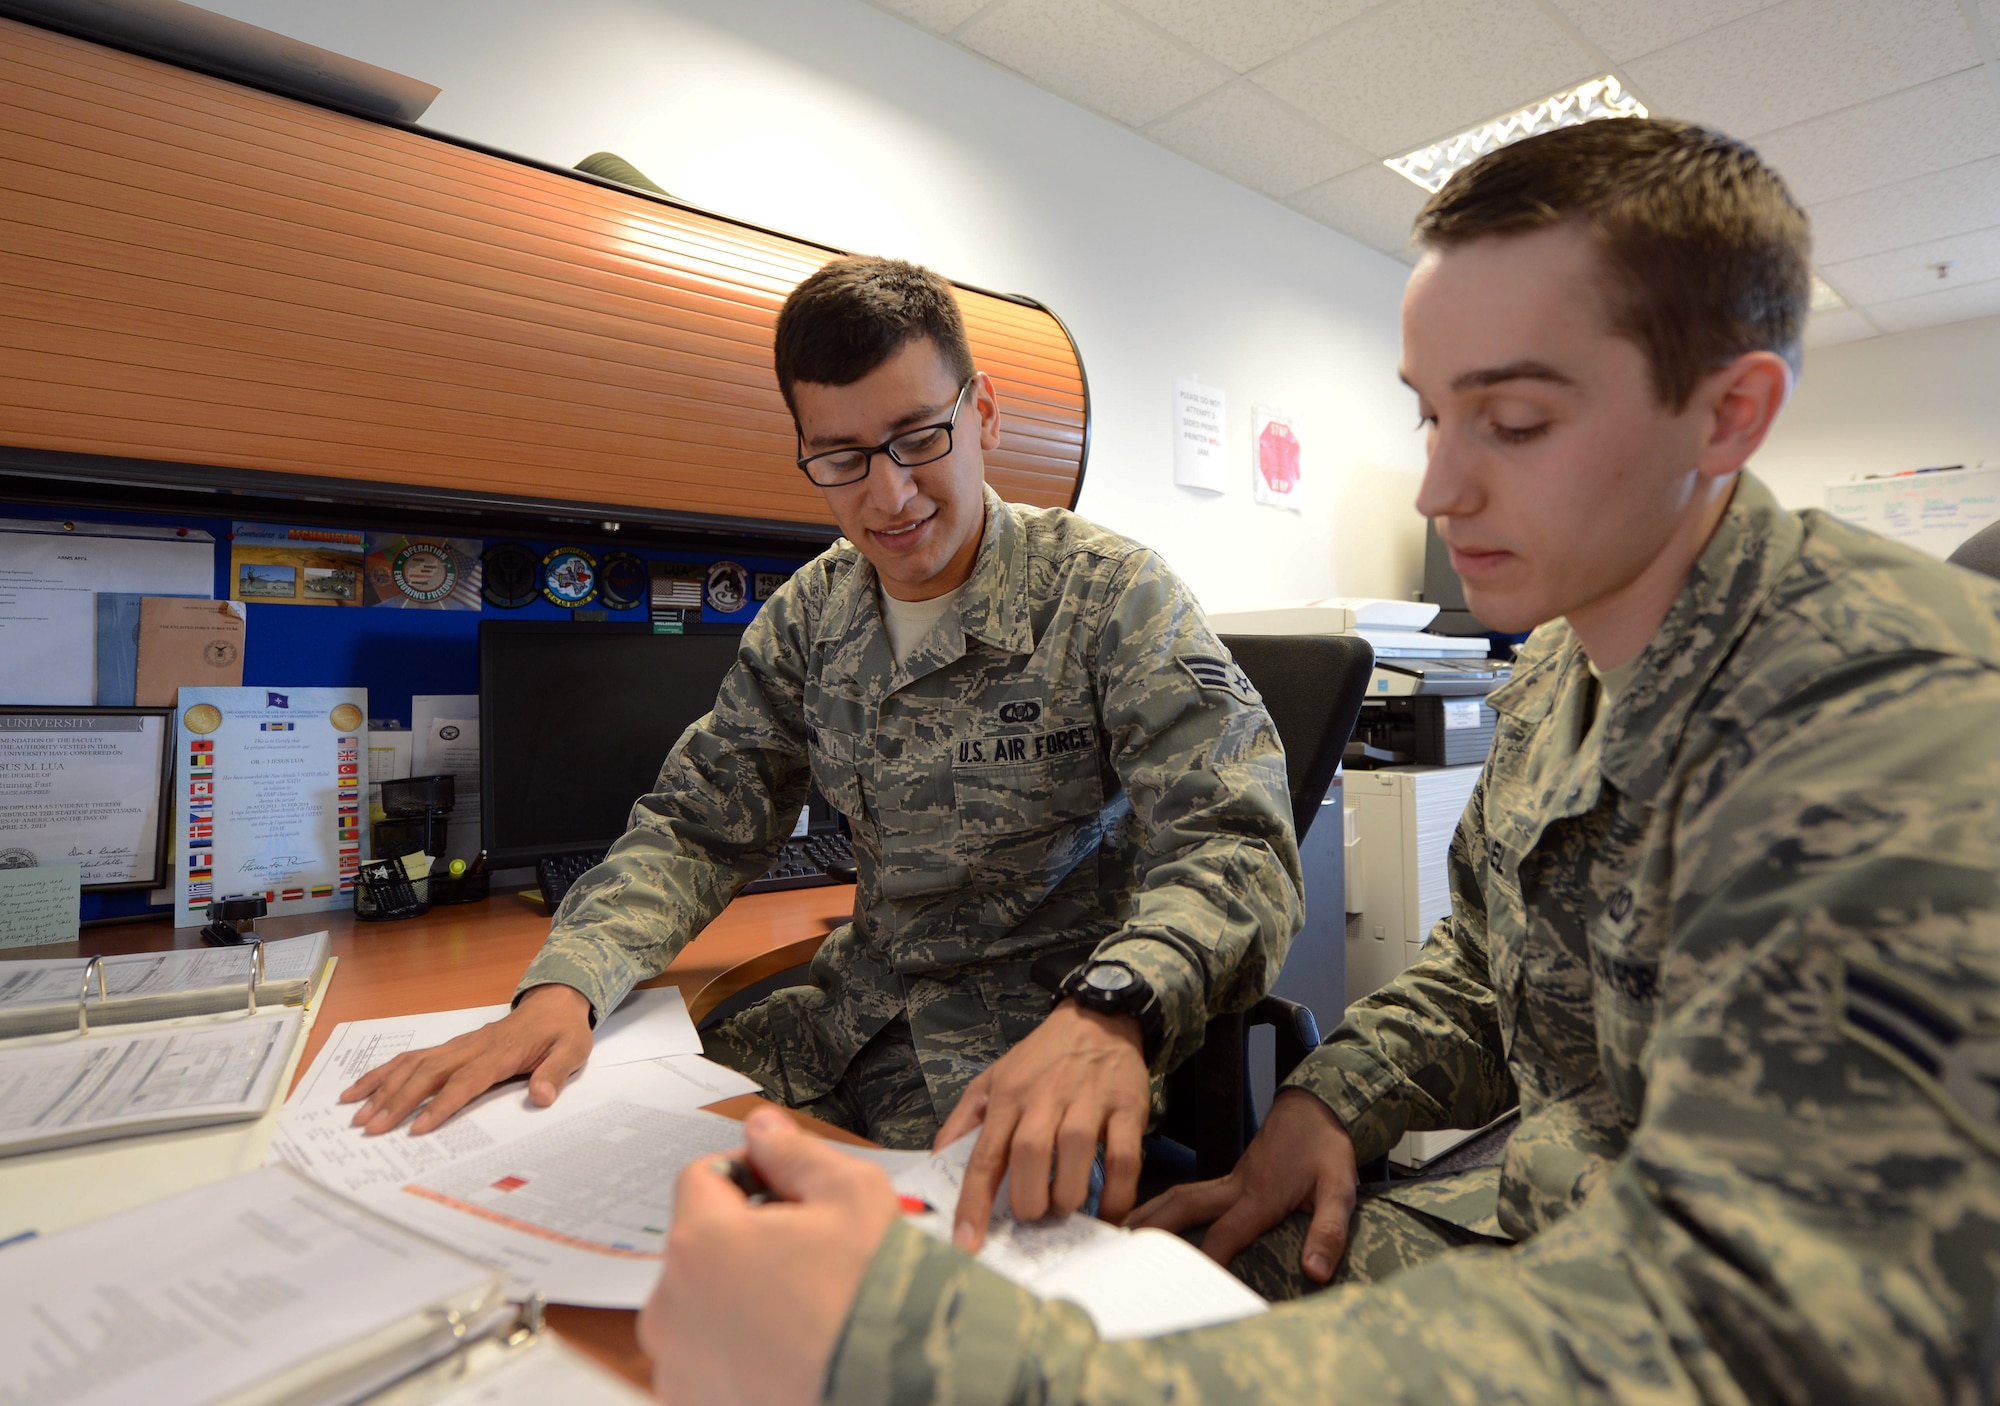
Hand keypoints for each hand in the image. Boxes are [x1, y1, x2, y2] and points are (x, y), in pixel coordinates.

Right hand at [338, 983, 593, 1134]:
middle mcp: (472, 1047)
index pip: (466, 1081)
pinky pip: (413, 1057)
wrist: (555, 1002)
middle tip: (371, 1128)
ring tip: (354, 1112)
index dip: (442, 1104)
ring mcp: (458, 1045)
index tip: (418, 1128)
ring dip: (383, 1087)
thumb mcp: (572, 1051)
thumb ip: (555, 1074)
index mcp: (501, 1053)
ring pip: (413, 1063)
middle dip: (398, 1101)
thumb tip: (542, 1097)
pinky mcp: (451, 1046)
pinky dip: (384, 1071)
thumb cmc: (562, 1031)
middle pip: (429, 1073)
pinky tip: (360, 1087)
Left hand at [640, 1107, 898, 1405]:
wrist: (896, 1387)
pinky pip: (706, 1356)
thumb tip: (763, 1131)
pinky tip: (790, 1346)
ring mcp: (679, 1365)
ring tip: (803, 1306)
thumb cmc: (873, 1300)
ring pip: (702, 1303)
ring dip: (739, 1295)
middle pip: (700, 1243)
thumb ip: (795, 1153)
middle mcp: (671, 1307)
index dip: (748, 1170)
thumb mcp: (851, 1195)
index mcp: (700, 1242)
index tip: (784, 1188)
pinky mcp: (694, 1401)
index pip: (701, 1176)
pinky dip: (737, 1348)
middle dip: (745, 1238)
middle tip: (807, 1251)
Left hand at [934, 1000, 1149, 1250]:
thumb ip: (963, 1121)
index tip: (967, 1241)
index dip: (974, 1203)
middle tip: (1030, 1217)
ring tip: (1063, 1207)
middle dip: (1027, 1199)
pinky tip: (1107, 1210)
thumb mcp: (992, 1079)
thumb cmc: (1041, 1059)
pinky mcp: (1126, 1107)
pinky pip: (1123, 1157)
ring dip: (1067, 1195)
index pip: (986, 1155)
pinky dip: (1116, 1192)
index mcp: (1008, 1096)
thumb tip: (936, 1163)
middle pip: (1029, 1155)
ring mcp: (1088, 1101)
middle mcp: (1045, 1097)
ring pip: (1075, 1154)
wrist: (1096, 1018)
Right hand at [1125, 1087, 1357, 1282]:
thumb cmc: (1325, 1148)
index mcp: (1260, 1195)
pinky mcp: (1228, 1180)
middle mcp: (1235, 1187)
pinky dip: (1163, 1207)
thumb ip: (1328, 1230)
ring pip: (1179, 1196)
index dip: (1208, 1260)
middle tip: (1123, 1251)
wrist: (1314, 1108)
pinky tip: (1151, 1219)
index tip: (1188, 1286)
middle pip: (1183, 1205)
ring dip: (1149, 1215)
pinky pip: (1189, 1194)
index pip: (1226, 1232)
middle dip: (1153, 1228)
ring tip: (1119, 1237)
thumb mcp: (1340, 1189)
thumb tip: (1314, 1271)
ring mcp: (1228, 1181)